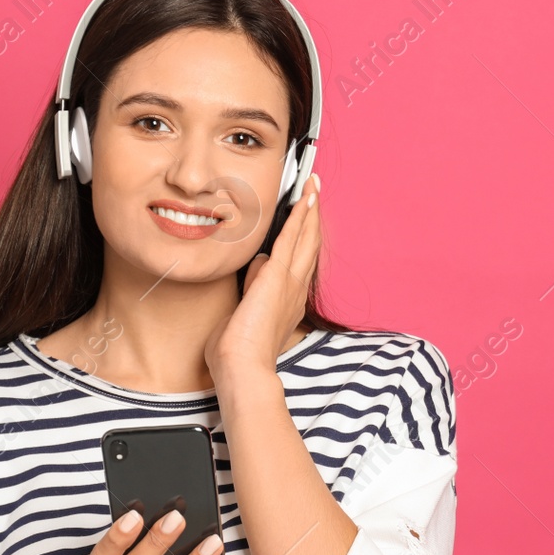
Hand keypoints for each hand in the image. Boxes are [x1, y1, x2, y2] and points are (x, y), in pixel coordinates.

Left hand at [203, 172, 321, 379]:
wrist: (243, 367)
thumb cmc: (238, 352)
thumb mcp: (244, 313)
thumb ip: (252, 288)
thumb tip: (256, 265)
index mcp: (287, 301)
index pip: (298, 263)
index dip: (302, 239)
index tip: (303, 221)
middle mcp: (295, 290)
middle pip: (308, 245)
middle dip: (312, 217)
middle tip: (315, 191)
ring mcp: (289, 282)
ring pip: (305, 238)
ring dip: (309, 210)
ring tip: (313, 186)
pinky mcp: (278, 276)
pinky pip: (292, 238)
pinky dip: (300, 216)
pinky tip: (306, 197)